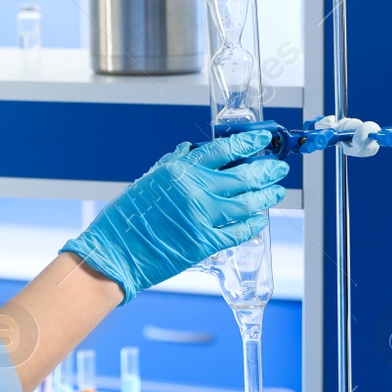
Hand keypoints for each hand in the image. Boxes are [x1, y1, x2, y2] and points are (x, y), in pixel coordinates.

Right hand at [61, 131, 288, 303]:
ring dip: (265, 196)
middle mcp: (194, 190)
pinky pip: (237, 232)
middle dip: (265, 170)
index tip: (262, 140)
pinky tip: (259, 220)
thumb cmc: (126, 218)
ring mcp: (202, 217)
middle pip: (242, 175)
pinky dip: (252, 225)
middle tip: (277, 168)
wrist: (114, 252)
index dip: (248, 142)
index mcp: (179, 170)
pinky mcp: (204, 243)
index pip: (223, 149)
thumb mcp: (148, 180)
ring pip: (246, 203)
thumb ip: (174, 164)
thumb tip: (191, 149)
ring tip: (276, 192)